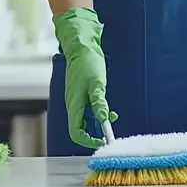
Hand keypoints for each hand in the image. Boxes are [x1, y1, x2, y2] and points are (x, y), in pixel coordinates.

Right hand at [53, 8, 115, 148]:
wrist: (81, 46)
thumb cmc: (88, 62)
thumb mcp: (97, 83)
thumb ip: (99, 102)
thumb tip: (104, 119)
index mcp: (74, 104)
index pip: (76, 133)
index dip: (89, 141)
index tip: (104, 140)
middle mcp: (73, 105)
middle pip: (80, 130)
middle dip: (95, 134)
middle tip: (110, 132)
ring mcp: (76, 101)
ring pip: (85, 121)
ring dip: (98, 123)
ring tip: (113, 117)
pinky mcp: (80, 96)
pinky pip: (88, 112)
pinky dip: (98, 114)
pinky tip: (108, 109)